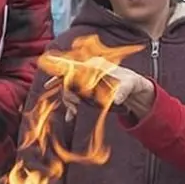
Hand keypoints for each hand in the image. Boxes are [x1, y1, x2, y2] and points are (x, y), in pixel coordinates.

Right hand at [40, 57, 156, 118]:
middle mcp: (88, 71)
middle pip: (68, 80)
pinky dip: (71, 107)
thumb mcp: (130, 85)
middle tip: (74, 106)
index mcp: (96, 65)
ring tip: (74, 112)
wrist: (134, 89)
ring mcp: (86, 81)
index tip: (50, 83)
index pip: (74, 67)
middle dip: (67, 94)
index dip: (60, 73)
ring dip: (69, 102)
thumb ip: (123, 91)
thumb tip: (117, 100)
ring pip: (69, 90)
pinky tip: (70, 117)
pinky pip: (74, 97)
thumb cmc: (132, 83)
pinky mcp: (86, 90)